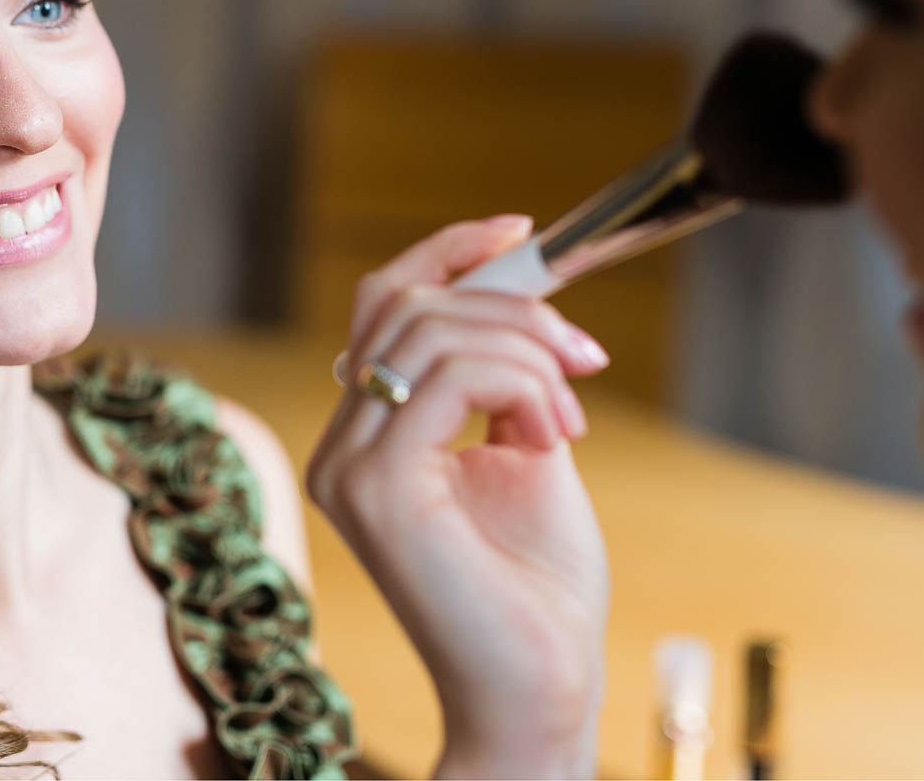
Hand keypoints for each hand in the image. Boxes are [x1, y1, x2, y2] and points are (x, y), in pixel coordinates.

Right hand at [306, 215, 609, 778]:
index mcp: (365, 437)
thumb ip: (506, 377)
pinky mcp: (376, 491)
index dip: (449, 253)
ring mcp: (347, 469)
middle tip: (584, 355)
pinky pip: (447, 377)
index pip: (383, 305)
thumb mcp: (527, 449)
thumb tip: (522, 302)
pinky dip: (517, 381)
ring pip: (428, 331)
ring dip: (526, 353)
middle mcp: (339, 448)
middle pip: (406, 304)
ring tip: (570, 412)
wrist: (544, 688)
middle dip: (511, 307)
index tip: (523, 234)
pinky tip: (553, 431)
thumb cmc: (540, 588)